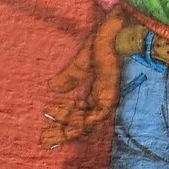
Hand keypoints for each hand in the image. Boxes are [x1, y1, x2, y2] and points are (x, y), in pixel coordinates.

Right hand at [41, 12, 125, 145]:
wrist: (124, 28)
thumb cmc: (110, 37)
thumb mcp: (86, 56)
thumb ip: (73, 73)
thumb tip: (53, 88)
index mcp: (99, 87)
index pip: (80, 108)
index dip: (64, 115)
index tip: (47, 116)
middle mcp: (104, 96)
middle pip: (83, 120)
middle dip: (63, 130)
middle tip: (44, 139)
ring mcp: (108, 97)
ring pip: (88, 122)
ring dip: (68, 130)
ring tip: (49, 137)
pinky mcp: (111, 95)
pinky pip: (95, 116)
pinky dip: (79, 121)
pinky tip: (64, 123)